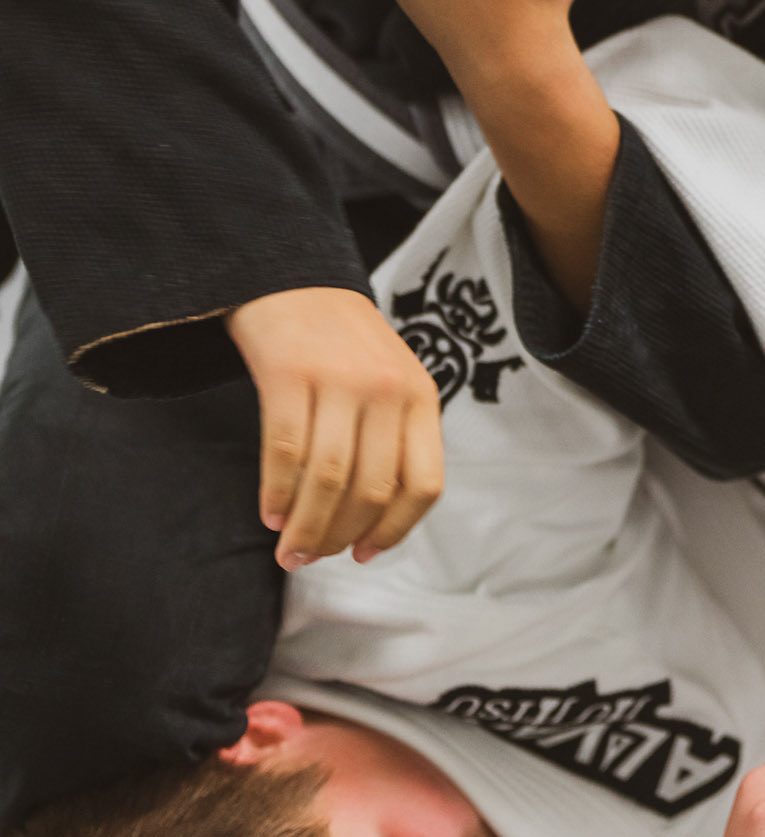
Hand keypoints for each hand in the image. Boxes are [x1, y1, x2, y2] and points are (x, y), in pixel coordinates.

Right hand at [226, 286, 443, 569]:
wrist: (295, 278)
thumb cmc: (345, 343)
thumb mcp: (393, 380)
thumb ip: (394, 437)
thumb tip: (372, 522)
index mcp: (421, 396)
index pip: (424, 483)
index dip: (395, 530)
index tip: (364, 553)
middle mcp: (387, 390)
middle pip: (372, 490)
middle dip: (339, 537)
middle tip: (311, 558)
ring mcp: (340, 381)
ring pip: (329, 479)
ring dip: (306, 526)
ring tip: (288, 550)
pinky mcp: (290, 374)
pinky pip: (285, 451)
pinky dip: (277, 492)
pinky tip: (270, 512)